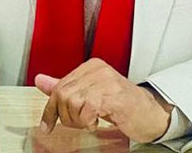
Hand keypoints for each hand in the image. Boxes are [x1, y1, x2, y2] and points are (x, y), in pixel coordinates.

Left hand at [34, 58, 172, 142]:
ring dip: (78, 120)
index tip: (47, 125)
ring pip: (72, 102)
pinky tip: (98, 122)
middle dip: (66, 116)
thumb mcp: (90, 94)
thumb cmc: (122, 105)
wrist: (151, 114)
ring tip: (90, 121)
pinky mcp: (114, 95)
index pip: (59, 87)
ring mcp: (106, 81)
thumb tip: (40, 80)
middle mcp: (97, 70)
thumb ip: (66, 87)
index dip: (51, 109)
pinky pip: (87, 109)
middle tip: (79, 122)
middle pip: (63, 95)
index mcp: (90, 66)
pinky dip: (89, 121)